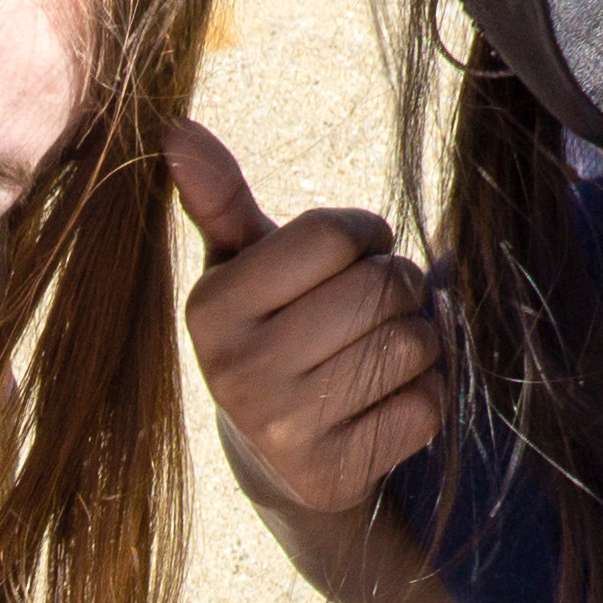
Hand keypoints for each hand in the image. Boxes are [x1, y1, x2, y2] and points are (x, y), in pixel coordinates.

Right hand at [168, 125, 448, 516]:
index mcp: (211, 309)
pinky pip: (426, 404)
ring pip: (412, 343)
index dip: (364, 235)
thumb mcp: (242, 270)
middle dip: (399, 289)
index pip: (331, 235)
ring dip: (419, 341)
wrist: (280, 465)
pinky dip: (425, 396)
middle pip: (381, 287)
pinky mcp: (334, 473)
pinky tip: (385, 404)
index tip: (353, 257)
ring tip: (378, 355)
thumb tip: (175, 129)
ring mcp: (284, 429)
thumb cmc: (273, 336)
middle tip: (373, 311)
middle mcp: (237, 372)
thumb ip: (221, 201)